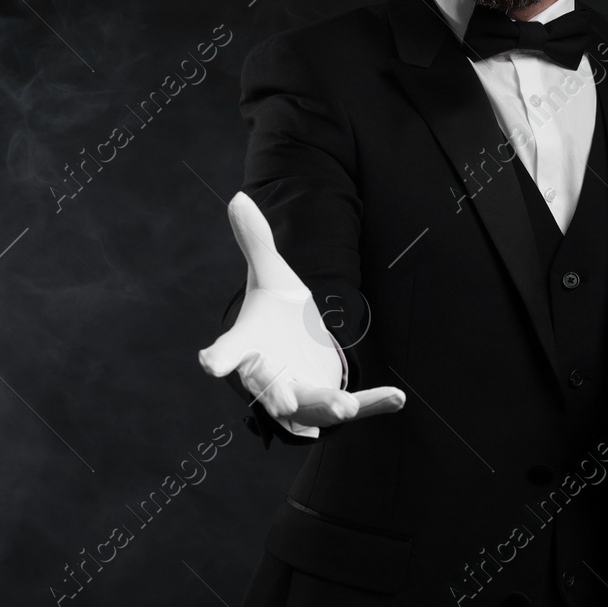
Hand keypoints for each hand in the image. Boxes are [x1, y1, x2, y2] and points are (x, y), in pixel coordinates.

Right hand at [198, 193, 403, 434]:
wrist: (295, 343)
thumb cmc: (274, 312)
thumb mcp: (270, 273)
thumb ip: (257, 241)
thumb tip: (239, 198)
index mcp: (249, 344)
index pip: (230, 350)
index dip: (220, 357)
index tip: (210, 362)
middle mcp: (269, 375)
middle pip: (268, 387)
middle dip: (275, 394)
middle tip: (283, 401)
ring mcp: (299, 393)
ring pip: (309, 408)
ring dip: (324, 407)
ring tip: (344, 406)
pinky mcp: (329, 401)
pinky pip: (354, 404)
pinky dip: (374, 403)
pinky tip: (397, 397)